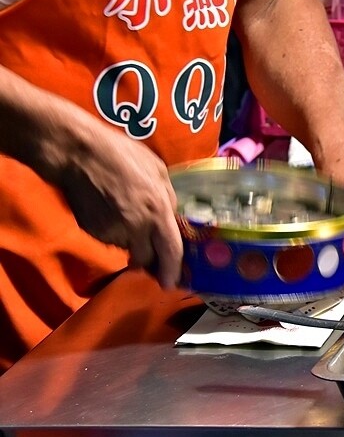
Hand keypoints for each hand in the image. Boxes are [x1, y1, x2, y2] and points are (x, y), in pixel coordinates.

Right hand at [56, 126, 182, 288]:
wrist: (78, 154)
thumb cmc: (122, 155)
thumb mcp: (158, 170)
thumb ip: (168, 197)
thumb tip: (171, 215)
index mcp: (158, 212)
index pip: (171, 252)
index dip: (172, 271)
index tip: (171, 283)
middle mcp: (137, 228)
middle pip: (147, 258)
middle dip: (150, 257)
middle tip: (149, 247)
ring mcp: (112, 232)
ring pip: (127, 247)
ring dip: (131, 240)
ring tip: (126, 213)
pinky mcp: (93, 232)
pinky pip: (110, 238)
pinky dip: (114, 231)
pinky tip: (110, 210)